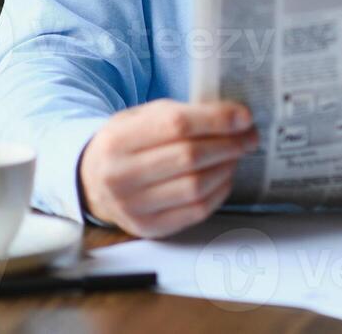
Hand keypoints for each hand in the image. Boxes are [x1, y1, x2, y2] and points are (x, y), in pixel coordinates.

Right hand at [79, 99, 256, 237]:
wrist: (92, 181)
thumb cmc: (127, 143)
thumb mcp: (143, 117)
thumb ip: (184, 113)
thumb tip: (236, 118)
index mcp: (118, 140)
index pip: (177, 125)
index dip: (217, 120)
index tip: (244, 117)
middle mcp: (120, 176)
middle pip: (190, 157)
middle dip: (229, 144)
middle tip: (249, 137)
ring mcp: (132, 207)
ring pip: (196, 186)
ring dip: (226, 168)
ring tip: (236, 155)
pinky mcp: (148, 227)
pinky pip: (196, 211)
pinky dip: (219, 192)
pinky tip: (224, 177)